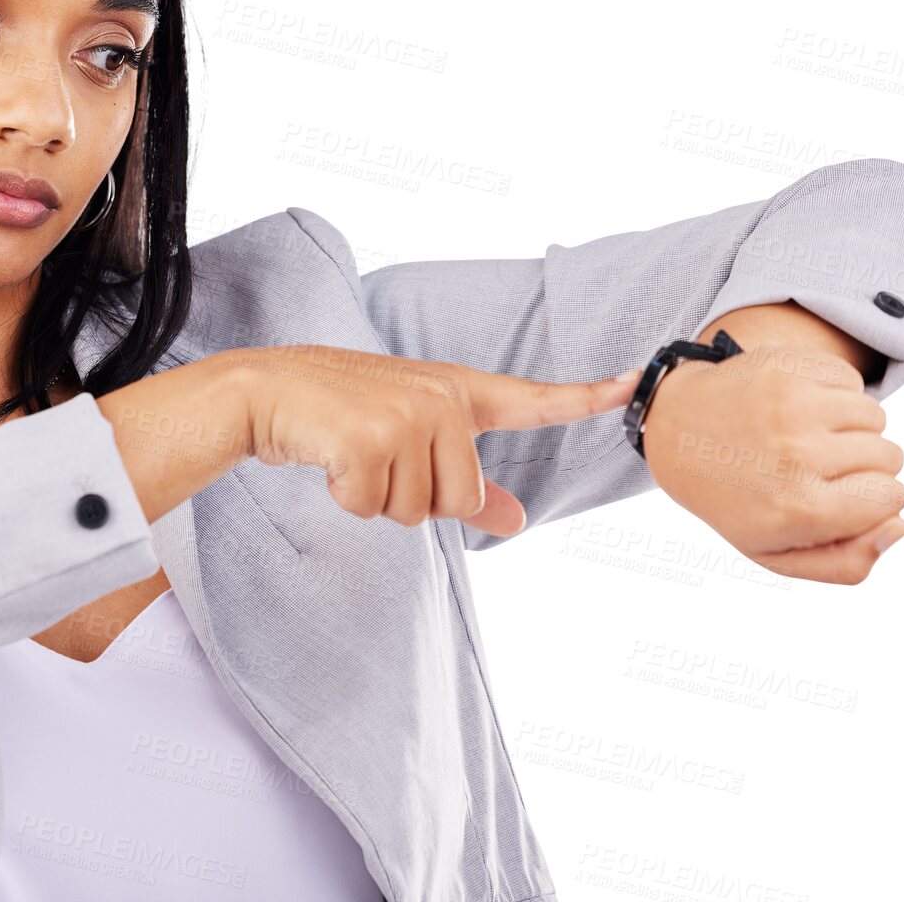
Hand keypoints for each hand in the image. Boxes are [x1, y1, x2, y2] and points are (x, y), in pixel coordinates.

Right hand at [235, 345, 639, 537]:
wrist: (267, 389)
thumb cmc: (341, 415)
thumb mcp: (411, 440)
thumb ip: (468, 482)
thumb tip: (518, 522)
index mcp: (457, 393)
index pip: (533, 399)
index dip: (587, 396)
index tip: (636, 380)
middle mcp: (442, 398)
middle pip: (460, 500)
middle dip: (414, 499)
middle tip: (376, 460)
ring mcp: (409, 414)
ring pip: (417, 511)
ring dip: (376, 499)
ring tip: (351, 455)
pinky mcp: (372, 437)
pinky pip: (375, 509)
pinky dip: (347, 498)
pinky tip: (331, 459)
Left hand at [641, 341, 903, 583]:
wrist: (677, 434)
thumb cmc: (737, 499)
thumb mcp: (778, 553)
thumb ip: (848, 563)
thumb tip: (901, 527)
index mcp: (798, 508)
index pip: (892, 500)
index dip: (873, 501)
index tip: (839, 496)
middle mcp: (796, 454)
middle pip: (890, 455)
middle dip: (864, 464)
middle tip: (815, 466)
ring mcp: (790, 404)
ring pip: (875, 414)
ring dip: (852, 426)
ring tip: (807, 436)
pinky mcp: (784, 366)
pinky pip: (851, 378)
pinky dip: (835, 392)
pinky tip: (798, 408)